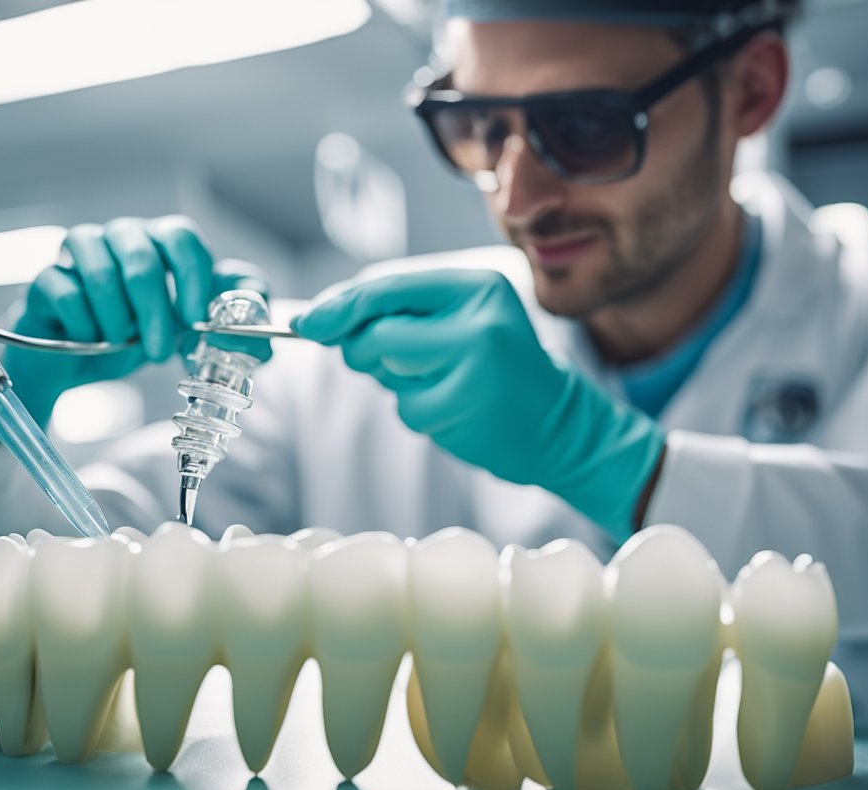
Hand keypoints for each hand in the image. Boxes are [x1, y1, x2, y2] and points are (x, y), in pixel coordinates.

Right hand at [0, 216, 271, 439]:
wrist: (80, 363)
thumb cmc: (141, 337)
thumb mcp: (195, 337)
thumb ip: (238, 332)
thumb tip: (260, 339)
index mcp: (163, 244)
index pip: (182, 237)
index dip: (191, 278)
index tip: (193, 321)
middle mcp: (123, 238)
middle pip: (143, 259)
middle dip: (155, 314)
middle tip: (158, 353)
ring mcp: (82, 252)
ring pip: (101, 275)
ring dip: (117, 323)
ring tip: (121, 345)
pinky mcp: (47, 278)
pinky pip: (66, 295)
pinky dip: (84, 328)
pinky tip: (89, 340)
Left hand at [292, 269, 664, 540]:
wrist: (557, 423)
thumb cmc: (497, 367)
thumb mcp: (463, 319)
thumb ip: (402, 311)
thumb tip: (324, 319)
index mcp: (477, 287)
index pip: (390, 286)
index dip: (342, 305)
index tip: (310, 322)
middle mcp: (478, 321)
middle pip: (378, 332)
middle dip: (367, 351)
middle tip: (401, 361)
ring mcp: (472, 367)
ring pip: (389, 373)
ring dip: (400, 384)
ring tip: (448, 382)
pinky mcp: (464, 409)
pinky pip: (407, 409)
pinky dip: (421, 412)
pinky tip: (458, 408)